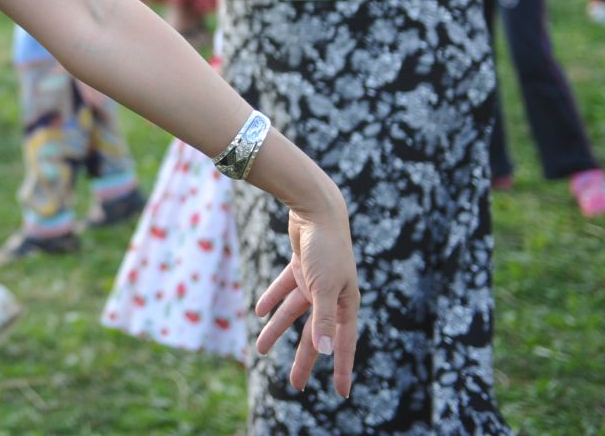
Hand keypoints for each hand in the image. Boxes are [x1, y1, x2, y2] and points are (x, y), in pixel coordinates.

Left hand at [256, 194, 358, 397]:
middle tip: (296, 385)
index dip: (343, 369)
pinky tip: (258, 312)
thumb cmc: (326, 249)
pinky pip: (284, 288)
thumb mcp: (324, 288)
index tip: (342, 394)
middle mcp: (332, 294)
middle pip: (315, 334)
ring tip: (259, 349)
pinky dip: (271, 299)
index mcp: (346, 303)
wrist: (316, 209)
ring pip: (293, 312)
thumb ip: (324, 320)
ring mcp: (315, 280)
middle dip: (305, 359)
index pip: (344, 343)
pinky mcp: (300, 265)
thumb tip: (325, 352)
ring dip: (276, 329)